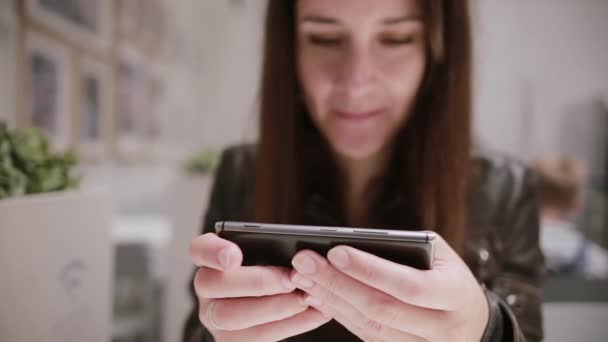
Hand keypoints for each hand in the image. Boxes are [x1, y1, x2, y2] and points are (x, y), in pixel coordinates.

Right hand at [190, 233, 330, 340]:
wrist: (272, 300)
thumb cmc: (271, 266)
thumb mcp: (268, 251)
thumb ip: (273, 246)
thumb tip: (303, 249)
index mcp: (211, 258)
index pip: (200, 248)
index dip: (214, 252)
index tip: (234, 256)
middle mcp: (206, 287)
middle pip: (214, 284)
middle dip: (257, 282)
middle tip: (291, 279)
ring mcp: (215, 317)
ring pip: (232, 316)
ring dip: (275, 308)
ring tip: (307, 298)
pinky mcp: (232, 340)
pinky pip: (259, 336)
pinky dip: (293, 324)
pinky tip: (318, 312)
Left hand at [290, 235, 489, 341]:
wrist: (473, 323)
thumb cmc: (449, 278)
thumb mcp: (441, 255)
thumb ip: (406, 248)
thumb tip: (353, 244)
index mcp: (455, 295)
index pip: (408, 285)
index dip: (370, 270)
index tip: (335, 251)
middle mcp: (443, 328)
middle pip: (381, 309)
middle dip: (338, 283)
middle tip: (304, 261)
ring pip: (369, 327)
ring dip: (332, 300)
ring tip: (304, 276)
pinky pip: (366, 336)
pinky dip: (340, 314)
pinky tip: (318, 295)